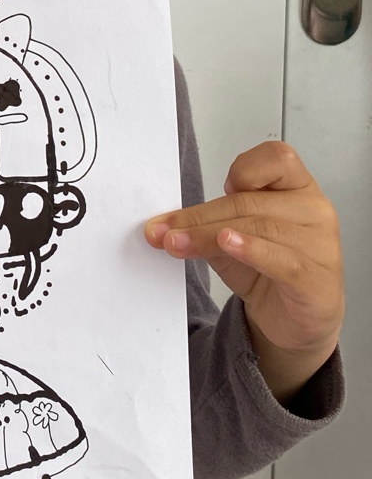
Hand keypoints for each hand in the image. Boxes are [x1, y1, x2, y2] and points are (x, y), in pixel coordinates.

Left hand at [144, 141, 343, 402]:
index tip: (220, 188)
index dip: (245, 168)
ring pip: (257, 229)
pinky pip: (281, 259)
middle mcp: (315, 211)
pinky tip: (228, 244)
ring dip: (207, 236)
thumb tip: (158, 226)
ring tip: (176, 243)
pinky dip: (251, 249)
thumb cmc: (266, 268)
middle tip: (162, 230)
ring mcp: (321, 245)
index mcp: (299, 188)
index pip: (277, 158)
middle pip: (250, 202)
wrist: (291, 320)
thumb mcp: (231, 239)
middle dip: (199, 217)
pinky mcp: (316, 280)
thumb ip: (205, 224)